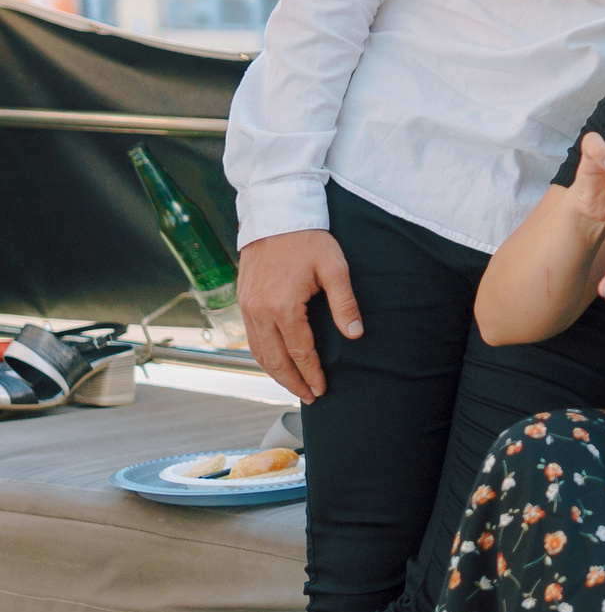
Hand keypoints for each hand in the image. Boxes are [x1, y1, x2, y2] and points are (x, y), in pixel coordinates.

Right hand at [237, 229, 360, 402]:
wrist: (276, 214)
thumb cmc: (309, 239)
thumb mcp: (335, 268)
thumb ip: (344, 303)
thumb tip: (355, 334)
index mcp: (283, 305)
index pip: (299, 350)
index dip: (311, 372)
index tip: (321, 389)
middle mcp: (259, 310)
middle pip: (274, 359)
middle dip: (291, 381)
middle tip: (309, 397)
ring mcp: (247, 306)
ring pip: (258, 352)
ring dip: (275, 372)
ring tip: (293, 386)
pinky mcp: (242, 300)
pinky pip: (251, 338)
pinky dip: (263, 355)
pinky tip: (276, 362)